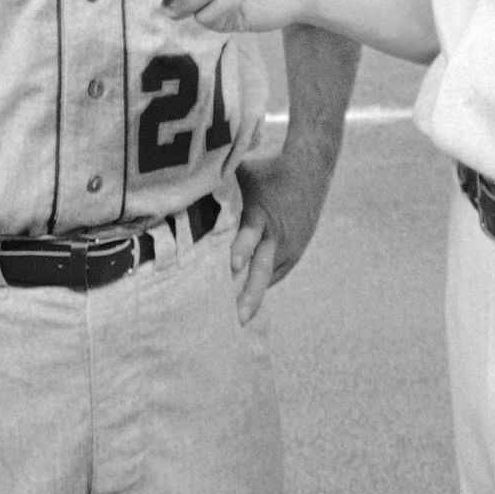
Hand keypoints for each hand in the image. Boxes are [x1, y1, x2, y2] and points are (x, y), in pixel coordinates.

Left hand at [231, 148, 331, 322]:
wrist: (310, 171)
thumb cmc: (268, 170)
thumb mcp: (244, 172)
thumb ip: (218, 182)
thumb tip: (183, 183)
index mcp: (261, 212)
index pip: (250, 233)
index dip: (241, 248)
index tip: (232, 266)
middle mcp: (275, 234)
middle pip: (262, 268)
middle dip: (249, 294)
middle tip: (237, 317)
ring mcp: (287, 248)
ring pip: (266, 278)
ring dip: (252, 298)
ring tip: (236, 323)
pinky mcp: (292, 255)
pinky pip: (273, 276)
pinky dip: (258, 288)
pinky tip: (243, 306)